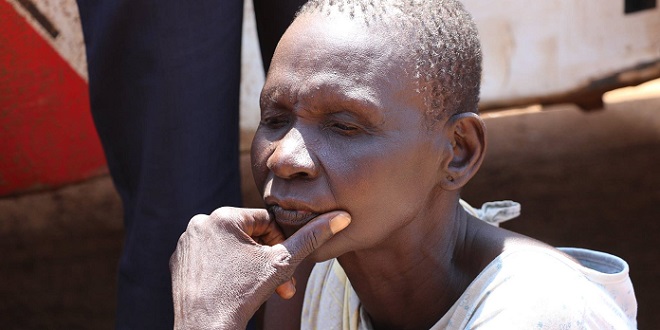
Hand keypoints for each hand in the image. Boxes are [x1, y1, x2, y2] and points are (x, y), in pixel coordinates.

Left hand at [170, 207, 350, 328]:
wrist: (207, 329)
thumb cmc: (244, 295)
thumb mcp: (283, 264)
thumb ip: (311, 237)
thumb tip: (341, 216)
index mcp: (224, 216)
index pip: (266, 221)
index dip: (280, 245)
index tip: (283, 267)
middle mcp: (200, 223)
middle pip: (247, 235)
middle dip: (265, 260)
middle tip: (277, 284)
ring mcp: (186, 243)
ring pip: (229, 246)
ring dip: (247, 264)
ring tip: (256, 287)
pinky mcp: (178, 261)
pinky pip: (210, 256)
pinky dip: (224, 269)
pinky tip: (232, 287)